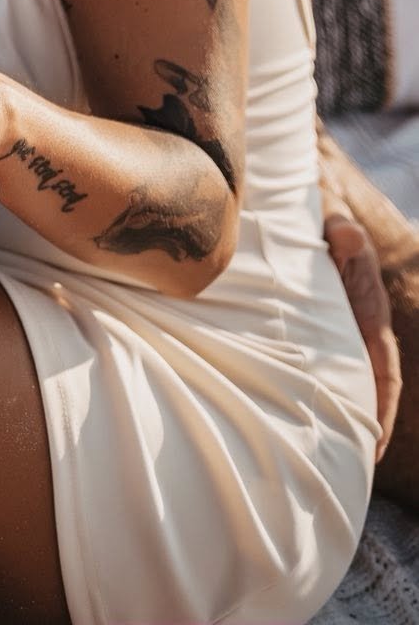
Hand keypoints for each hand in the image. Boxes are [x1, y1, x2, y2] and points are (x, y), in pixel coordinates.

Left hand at [323, 202, 400, 460]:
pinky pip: (313, 362)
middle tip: (344, 466)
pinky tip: (285, 411)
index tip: (374, 443)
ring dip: (332, 412)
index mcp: (370, 311)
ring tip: (317, 454)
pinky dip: (309, 389)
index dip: (381, 408)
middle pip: (362, 386)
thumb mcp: (337, 222)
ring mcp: (333, 327)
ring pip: (338, 379)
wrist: (307, 203)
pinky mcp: (310, 324)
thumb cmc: (325, 216)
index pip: (384, 371)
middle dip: (358, 425)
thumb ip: (343, 232)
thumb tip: (347, 235)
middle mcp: (356, 326)